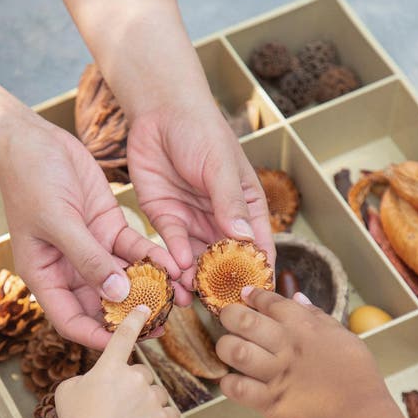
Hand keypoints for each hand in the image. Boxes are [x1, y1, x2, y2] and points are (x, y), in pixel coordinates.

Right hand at [0, 120, 182, 349]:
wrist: (33, 140)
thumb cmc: (31, 181)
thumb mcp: (58, 222)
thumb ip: (87, 259)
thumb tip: (117, 294)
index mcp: (46, 276)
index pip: (71, 320)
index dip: (96, 337)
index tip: (125, 346)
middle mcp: (70, 269)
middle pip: (103, 305)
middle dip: (132, 316)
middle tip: (163, 325)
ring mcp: (92, 250)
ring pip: (125, 279)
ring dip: (151, 289)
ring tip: (179, 298)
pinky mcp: (109, 229)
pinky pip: (135, 251)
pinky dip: (154, 259)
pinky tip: (175, 265)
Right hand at [52, 305, 180, 417]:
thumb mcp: (67, 390)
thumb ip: (85, 378)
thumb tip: (93, 382)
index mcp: (110, 366)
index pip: (125, 335)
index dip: (135, 320)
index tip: (143, 308)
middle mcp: (134, 376)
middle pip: (141, 373)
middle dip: (133, 386)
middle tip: (117, 406)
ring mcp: (151, 397)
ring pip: (156, 394)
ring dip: (147, 403)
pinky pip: (170, 414)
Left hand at [126, 103, 274, 287]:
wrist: (159, 111)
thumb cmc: (201, 130)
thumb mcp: (220, 165)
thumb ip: (229, 203)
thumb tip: (244, 239)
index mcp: (246, 206)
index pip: (258, 245)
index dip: (258, 270)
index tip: (256, 294)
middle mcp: (221, 219)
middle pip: (226, 259)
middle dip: (223, 283)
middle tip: (220, 306)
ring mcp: (193, 220)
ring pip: (197, 259)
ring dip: (195, 278)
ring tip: (193, 297)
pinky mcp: (166, 218)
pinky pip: (171, 246)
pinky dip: (174, 260)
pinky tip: (176, 270)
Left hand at [215, 288, 385, 417]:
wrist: (359, 414)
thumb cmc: (357, 375)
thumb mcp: (343, 335)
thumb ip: (317, 316)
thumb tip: (297, 298)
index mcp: (303, 326)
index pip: (269, 301)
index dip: (252, 296)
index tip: (245, 295)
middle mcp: (285, 345)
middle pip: (242, 319)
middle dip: (229, 315)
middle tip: (230, 321)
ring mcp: (275, 373)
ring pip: (233, 350)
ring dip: (226, 348)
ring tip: (230, 351)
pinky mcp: (269, 401)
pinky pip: (236, 388)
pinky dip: (229, 383)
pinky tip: (234, 381)